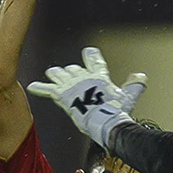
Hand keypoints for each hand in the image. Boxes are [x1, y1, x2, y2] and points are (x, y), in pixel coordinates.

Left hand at [28, 47, 146, 145]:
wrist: (105, 121)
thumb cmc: (117, 111)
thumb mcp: (129, 96)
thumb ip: (134, 85)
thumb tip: (141, 76)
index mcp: (99, 76)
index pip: (94, 60)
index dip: (91, 55)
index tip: (88, 51)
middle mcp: (83, 77)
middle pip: (73, 69)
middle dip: (70, 72)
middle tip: (68, 75)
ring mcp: (71, 85)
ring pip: (59, 74)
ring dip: (56, 74)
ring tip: (52, 73)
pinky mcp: (62, 95)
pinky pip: (47, 89)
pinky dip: (39, 88)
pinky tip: (31, 86)